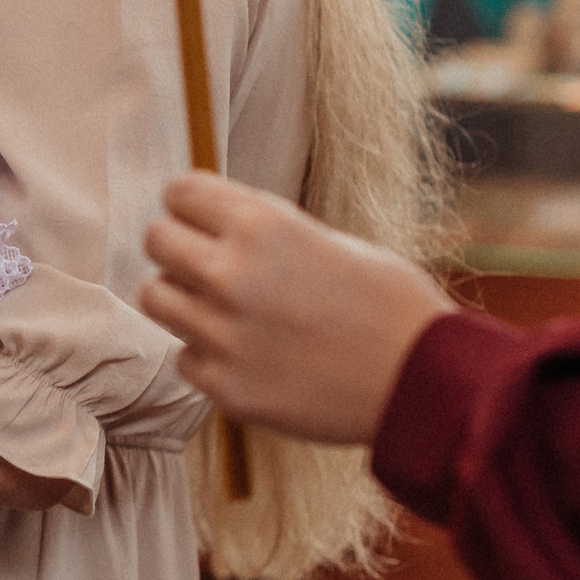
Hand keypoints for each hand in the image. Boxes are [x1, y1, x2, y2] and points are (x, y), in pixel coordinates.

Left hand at [138, 172, 455, 445]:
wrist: (424, 380)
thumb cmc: (388, 304)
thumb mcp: (326, 239)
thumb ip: (262, 232)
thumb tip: (211, 222)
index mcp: (262, 225)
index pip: (179, 192)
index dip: (190, 204)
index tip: (201, 218)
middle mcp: (233, 275)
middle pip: (155, 240)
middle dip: (176, 247)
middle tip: (203, 263)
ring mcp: (224, 334)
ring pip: (157, 298)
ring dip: (184, 301)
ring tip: (224, 310)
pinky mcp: (227, 387)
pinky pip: (184, 357)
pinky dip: (207, 356)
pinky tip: (248, 355)